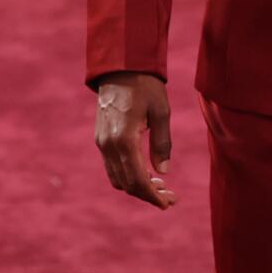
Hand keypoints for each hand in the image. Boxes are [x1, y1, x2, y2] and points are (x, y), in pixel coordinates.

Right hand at [94, 73, 176, 209]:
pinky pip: (113, 166)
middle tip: (170, 198)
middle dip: (147, 195)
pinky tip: (147, 173)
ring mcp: (102, 143)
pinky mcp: (101, 139)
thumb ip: (162, 143)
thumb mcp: (161, 112)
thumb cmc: (146, 87)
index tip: (168, 204)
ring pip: (117, 178)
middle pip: (126, 184)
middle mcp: (108, 145)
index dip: (153, 196)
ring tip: (162, 187)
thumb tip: (163, 173)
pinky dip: (128, 175)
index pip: (137, 179)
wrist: (120, 68)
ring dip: (137, 187)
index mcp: (124, 140)